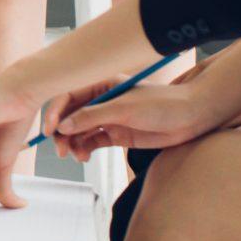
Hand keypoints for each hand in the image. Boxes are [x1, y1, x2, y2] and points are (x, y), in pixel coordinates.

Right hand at [44, 79, 220, 158]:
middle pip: (72, 115)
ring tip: (76, 155)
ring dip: (73, 143)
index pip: (69, 96)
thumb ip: (93, 116)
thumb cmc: (162, 104)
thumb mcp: (124, 108)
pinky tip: (84, 156)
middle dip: (62, 132)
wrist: (190, 118)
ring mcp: (110, 118)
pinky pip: (93, 141)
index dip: (56, 112)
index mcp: (102, 84)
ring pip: (80, 131)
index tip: (49, 130)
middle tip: (60, 149)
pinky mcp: (118, 134)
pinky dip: (85, 149)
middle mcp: (103, 100)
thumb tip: (63, 126)